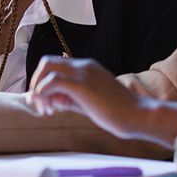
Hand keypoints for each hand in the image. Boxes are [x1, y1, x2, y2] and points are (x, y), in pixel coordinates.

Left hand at [27, 57, 176, 148]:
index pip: (56, 66)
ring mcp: (83, 73)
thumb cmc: (119, 113)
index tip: (47, 104)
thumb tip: (53, 99)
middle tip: (41, 106)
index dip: (44, 83)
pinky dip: (44, 94)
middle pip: (46, 61)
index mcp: (87, 68)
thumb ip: (71, 99)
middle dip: (36, 82)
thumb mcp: (90, 104)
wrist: (139, 115)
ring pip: (46, 67)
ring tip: (46, 110)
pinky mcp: (83, 85)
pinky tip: (51, 109)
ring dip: (38, 88)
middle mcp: (84, 65)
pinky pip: (52, 81)